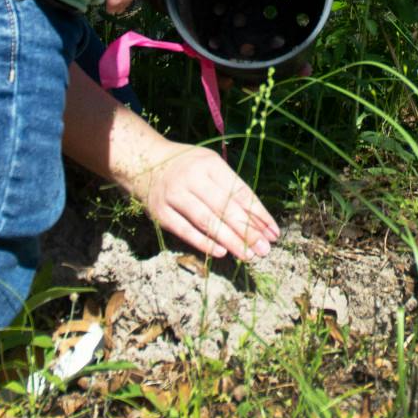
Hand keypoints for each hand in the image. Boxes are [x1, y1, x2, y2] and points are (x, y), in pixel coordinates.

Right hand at [132, 145, 279, 261]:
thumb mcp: (209, 164)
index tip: (274, 232)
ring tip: (249, 255)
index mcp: (209, 163)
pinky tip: (221, 252)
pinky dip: (203, 242)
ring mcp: (174, 195)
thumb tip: (257, 218)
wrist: (144, 162)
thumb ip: (229, 186)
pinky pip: (185, 230)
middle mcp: (192, 177)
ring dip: (231, 240)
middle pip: (225, 208)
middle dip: (248, 231)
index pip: (240, 191)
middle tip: (265, 249)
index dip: (259, 213)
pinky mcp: (160, 212)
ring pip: (207, 221)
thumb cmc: (186, 165)